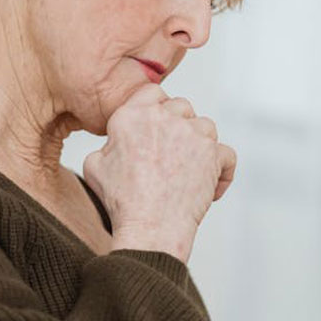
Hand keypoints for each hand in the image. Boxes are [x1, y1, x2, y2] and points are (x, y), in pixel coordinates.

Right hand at [82, 83, 236, 262]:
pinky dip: (221, 170)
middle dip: (177, 126)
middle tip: (169, 154)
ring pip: (205, 127)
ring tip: (187, 169)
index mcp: (133, 115)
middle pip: (181, 107)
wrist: (150, 228)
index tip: (154, 128)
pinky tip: (209, 184)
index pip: (152, 92)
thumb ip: (108, 144)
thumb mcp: (94, 165)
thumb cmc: (121, 201)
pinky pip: (226, 154)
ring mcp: (194, 134)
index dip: (155, 109)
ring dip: (199, 144)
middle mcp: (165, 118)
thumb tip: (117, 143)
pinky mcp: (215, 155)